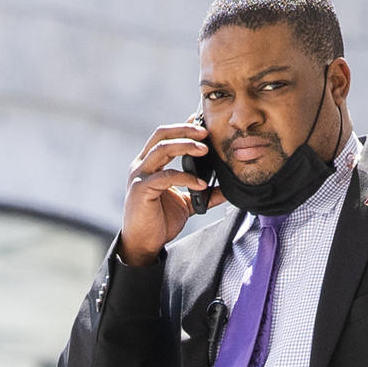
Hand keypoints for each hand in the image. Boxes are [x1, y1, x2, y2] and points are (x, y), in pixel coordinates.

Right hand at [119, 121, 224, 265]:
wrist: (144, 243)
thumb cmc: (160, 221)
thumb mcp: (186, 203)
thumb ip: (204, 193)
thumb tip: (227, 189)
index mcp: (150, 163)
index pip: (165, 136)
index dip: (182, 127)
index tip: (202, 123)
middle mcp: (142, 165)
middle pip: (161, 135)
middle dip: (184, 130)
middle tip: (206, 132)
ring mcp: (140, 175)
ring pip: (161, 149)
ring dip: (185, 146)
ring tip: (205, 150)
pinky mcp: (141, 189)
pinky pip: (165, 177)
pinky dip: (185, 177)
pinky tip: (201, 184)